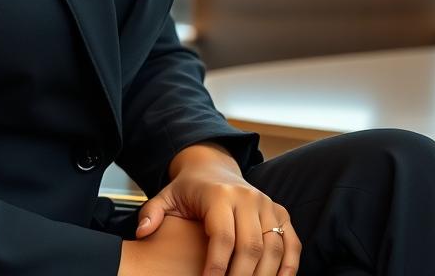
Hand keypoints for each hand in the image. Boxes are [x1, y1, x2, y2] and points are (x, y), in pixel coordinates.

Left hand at [132, 143, 300, 275]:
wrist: (213, 168)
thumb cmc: (189, 189)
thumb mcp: (167, 196)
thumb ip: (152, 213)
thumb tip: (142, 232)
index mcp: (218, 194)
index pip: (222, 236)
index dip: (217, 266)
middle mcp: (247, 197)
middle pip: (250, 245)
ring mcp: (267, 204)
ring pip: (273, 248)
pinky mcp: (281, 213)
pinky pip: (292, 244)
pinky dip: (289, 268)